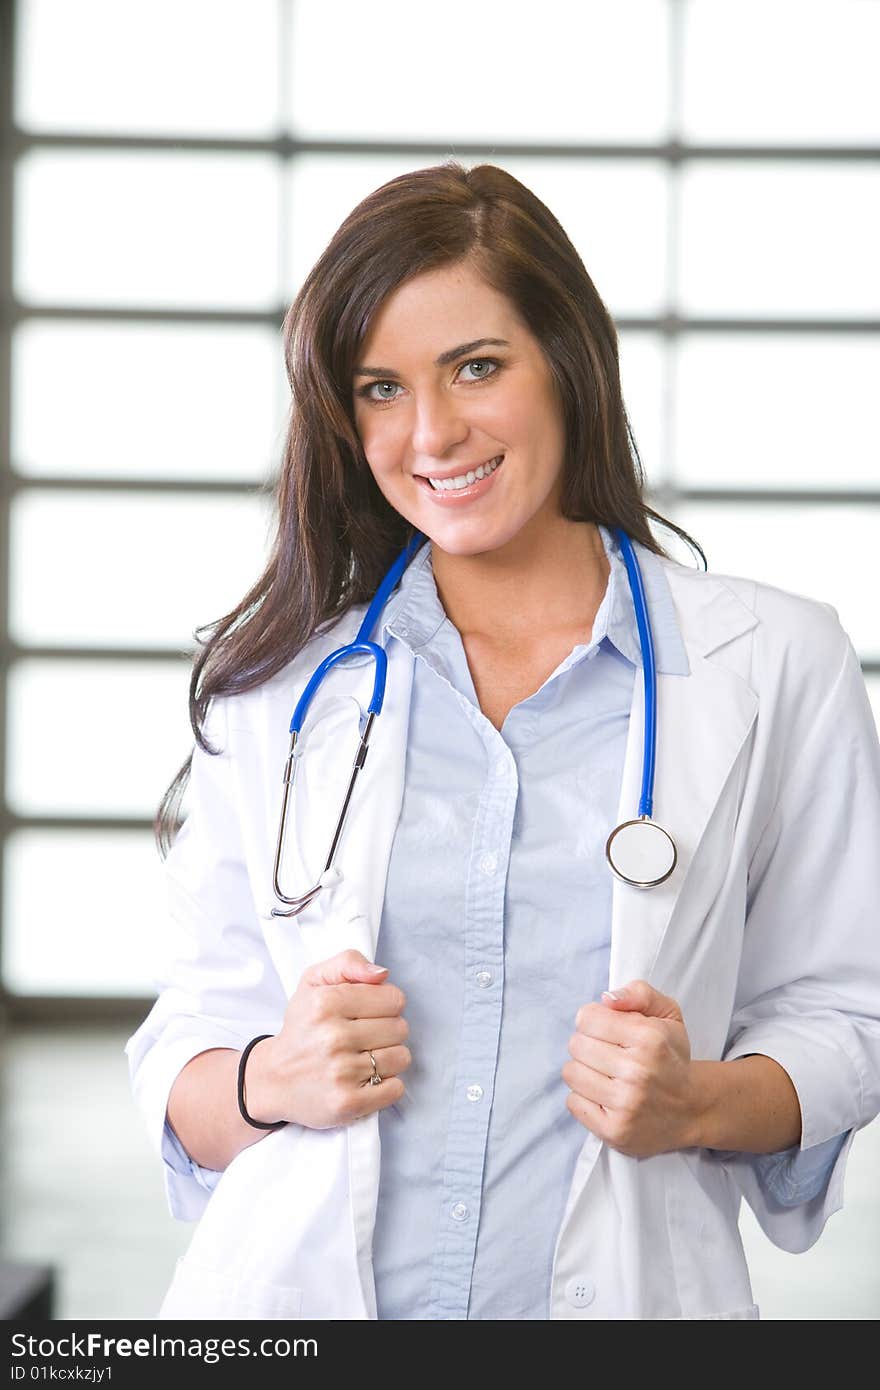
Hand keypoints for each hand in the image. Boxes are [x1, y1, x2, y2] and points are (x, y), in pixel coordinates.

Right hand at [244, 949, 410, 1128]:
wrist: (273, 1079)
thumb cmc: (302, 1027)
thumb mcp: (314, 982)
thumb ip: (348, 963)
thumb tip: (382, 974)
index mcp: (326, 1003)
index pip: (394, 999)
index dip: (386, 1005)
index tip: (368, 1013)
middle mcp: (333, 1037)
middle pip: (400, 1028)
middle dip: (387, 1031)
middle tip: (364, 1038)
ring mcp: (340, 1072)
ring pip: (402, 1058)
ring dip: (389, 1058)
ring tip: (365, 1058)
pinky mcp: (347, 1103)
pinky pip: (395, 1089)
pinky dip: (387, 1085)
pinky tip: (365, 1079)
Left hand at [561, 979, 697, 1157]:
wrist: (692, 1109)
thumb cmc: (672, 1057)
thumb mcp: (668, 1015)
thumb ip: (639, 994)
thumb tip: (607, 999)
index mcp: (649, 1038)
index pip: (587, 1018)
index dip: (594, 1020)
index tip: (607, 1029)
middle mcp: (638, 1071)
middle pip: (576, 1045)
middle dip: (588, 1045)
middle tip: (608, 1053)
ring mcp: (626, 1104)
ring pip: (571, 1073)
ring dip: (584, 1071)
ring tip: (606, 1074)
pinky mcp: (614, 1130)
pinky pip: (573, 1103)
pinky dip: (584, 1098)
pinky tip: (605, 1096)